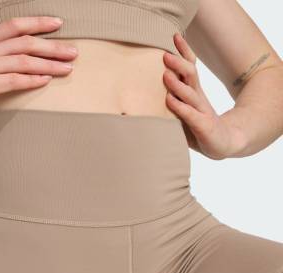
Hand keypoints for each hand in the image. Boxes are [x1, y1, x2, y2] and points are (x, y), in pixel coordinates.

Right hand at [0, 16, 77, 107]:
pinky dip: (30, 80)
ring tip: (69, 67)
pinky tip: (45, 80)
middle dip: (53, 46)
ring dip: (49, 63)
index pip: (15, 26)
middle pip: (26, 43)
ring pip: (23, 60)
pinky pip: (10, 80)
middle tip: (75, 51)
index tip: (58, 23)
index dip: (38, 23)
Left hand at [162, 33, 246, 159]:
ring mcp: (201, 111)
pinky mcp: (203, 125)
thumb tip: (139, 100)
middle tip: (164, 54)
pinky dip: (179, 107)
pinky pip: (190, 114)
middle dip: (178, 63)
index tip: (174, 36)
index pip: (189, 67)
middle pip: (190, 75)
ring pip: (190, 93)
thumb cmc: (197, 127)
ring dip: (176, 84)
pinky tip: (169, 100)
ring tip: (165, 74)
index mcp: (193, 92)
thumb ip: (169, 103)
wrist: (224, 143)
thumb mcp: (183, 112)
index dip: (183, 52)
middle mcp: (197, 98)